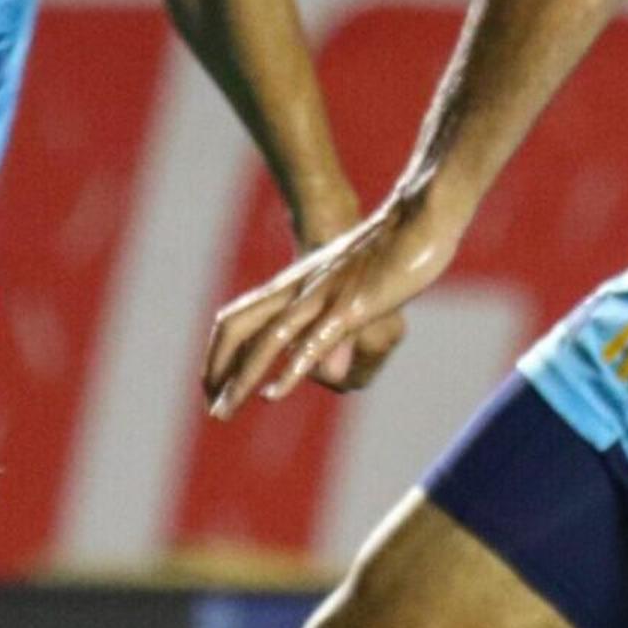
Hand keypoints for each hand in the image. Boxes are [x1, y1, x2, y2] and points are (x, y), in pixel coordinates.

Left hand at [205, 189, 459, 414]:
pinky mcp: (350, 308)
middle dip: (219, 369)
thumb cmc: (389, 253)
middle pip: (240, 328)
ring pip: (269, 341)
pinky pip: (313, 341)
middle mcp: (297, 290)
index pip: (239, 320)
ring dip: (242, 378)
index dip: (220, 355)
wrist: (415, 217)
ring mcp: (322, 298)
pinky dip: (290, 369)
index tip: (213, 388)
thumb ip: (341, 340)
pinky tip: (273, 393)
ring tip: (223, 410)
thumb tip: (335, 377)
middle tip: (212, 409)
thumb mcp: (357, 298)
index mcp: (293, 286)